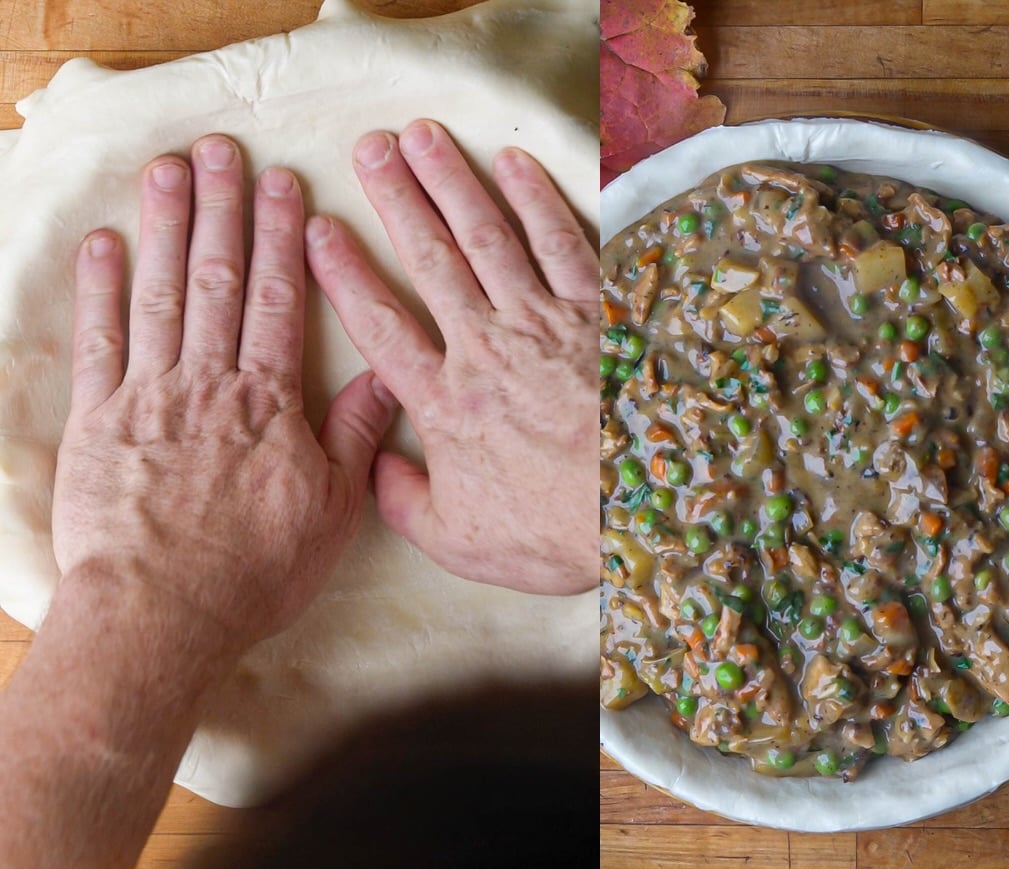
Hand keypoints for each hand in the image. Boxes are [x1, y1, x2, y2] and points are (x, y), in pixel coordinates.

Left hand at [52, 135, 395, 666]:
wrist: (161, 611)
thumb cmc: (251, 575)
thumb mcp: (330, 515)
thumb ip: (354, 438)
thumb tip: (387, 379)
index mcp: (268, 405)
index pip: (277, 303)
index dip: (281, 240)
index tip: (283, 186)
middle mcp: (208, 386)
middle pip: (217, 281)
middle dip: (222, 210)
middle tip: (221, 151)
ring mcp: (148, 398)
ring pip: (160, 295)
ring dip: (164, 227)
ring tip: (169, 170)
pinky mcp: (98, 424)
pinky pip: (100, 342)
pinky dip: (101, 290)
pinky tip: (106, 246)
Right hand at [305, 121, 595, 596]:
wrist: (639, 516)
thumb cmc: (553, 536)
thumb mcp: (460, 543)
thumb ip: (404, 502)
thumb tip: (374, 468)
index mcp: (445, 405)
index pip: (380, 326)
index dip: (344, 275)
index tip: (318, 231)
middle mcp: (486, 350)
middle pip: (430, 259)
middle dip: (396, 197)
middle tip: (370, 148)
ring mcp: (543, 325)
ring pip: (487, 236)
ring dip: (453, 180)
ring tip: (423, 135)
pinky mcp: (596, 315)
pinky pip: (560, 241)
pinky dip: (535, 197)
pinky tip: (514, 163)